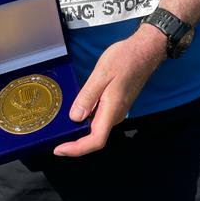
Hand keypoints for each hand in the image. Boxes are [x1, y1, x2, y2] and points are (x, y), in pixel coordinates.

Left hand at [54, 23, 166, 156]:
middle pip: (94, 137)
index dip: (76, 149)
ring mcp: (117, 110)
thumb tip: (75, 118)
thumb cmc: (124, 59)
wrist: (145, 50)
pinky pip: (99, 117)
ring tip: (60, 124)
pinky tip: (76, 109)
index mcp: (112, 110)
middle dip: (74, 140)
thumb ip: (88, 96)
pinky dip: (86, 118)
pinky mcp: (116, 103)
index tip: (58, 149)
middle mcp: (116, 115)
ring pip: (96, 126)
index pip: (95, 140)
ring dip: (80, 129)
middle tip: (54, 136)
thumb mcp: (102, 74)